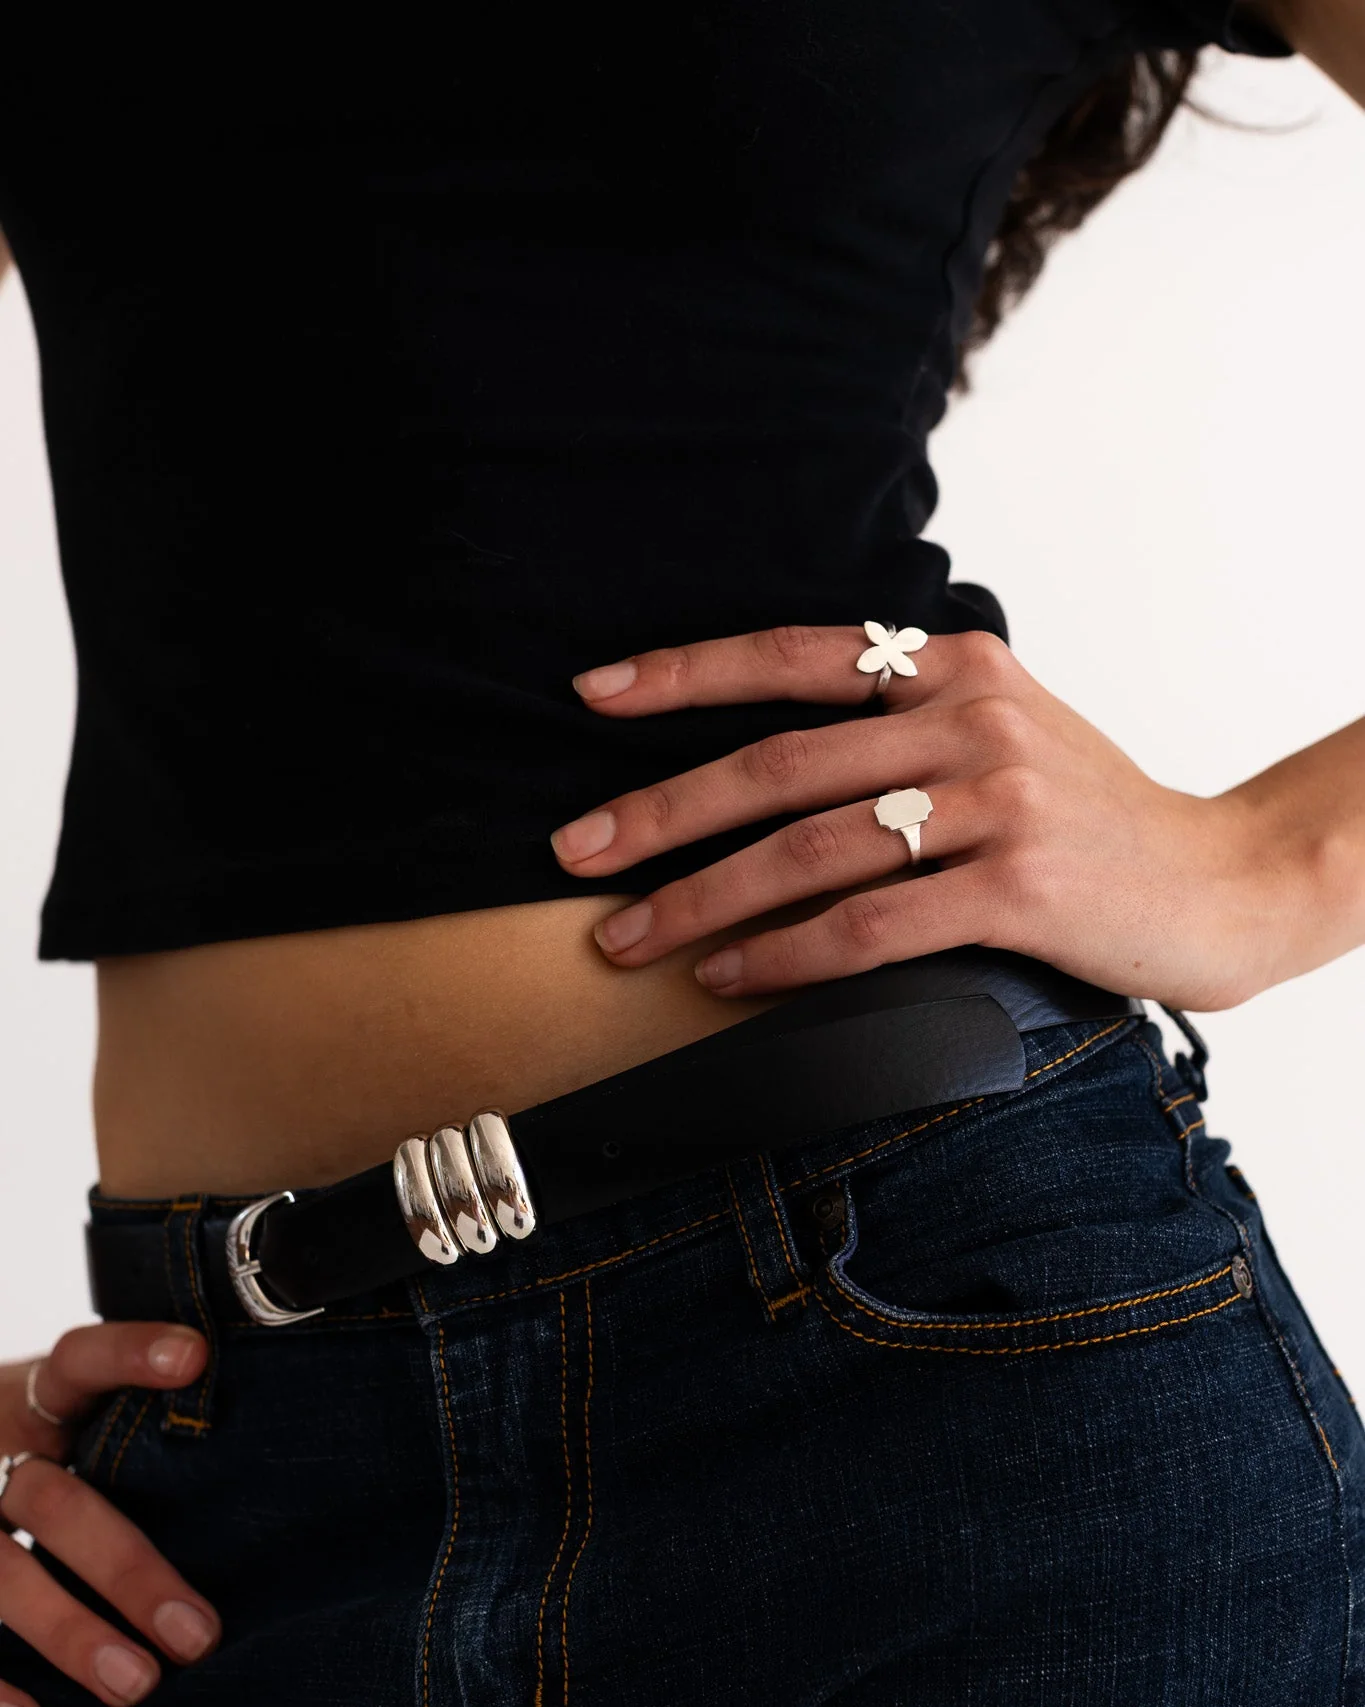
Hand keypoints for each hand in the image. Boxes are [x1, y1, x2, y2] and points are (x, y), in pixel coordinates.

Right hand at [0, 1325, 220, 1706]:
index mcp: (35, 1398)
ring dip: (70, 1635)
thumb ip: (141, 1421)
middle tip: (197, 1632)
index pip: (81, 1359)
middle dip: (127, 1570)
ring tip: (138, 1686)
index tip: (195, 1356)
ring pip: (4, 1577)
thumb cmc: (55, 1442)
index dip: (131, 1353)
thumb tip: (255, 1428)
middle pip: (57, 1504)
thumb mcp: (81, 1411)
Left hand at [550, 625, 1280, 1010]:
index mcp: (954, 666)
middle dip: (660, 811)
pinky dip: (783, 956)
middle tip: (574, 850)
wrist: (1220, 879)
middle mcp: (972, 717)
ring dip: (701, 901)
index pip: (794, 656)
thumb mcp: (999, 736)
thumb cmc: (1087, 817)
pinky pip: (870, 924)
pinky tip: (725, 979)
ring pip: (810, 850)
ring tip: (627, 938)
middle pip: (777, 763)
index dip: (686, 673)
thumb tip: (758, 767)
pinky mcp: (1021, 885)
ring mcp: (1000, 799)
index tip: (593, 695)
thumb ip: (899, 726)